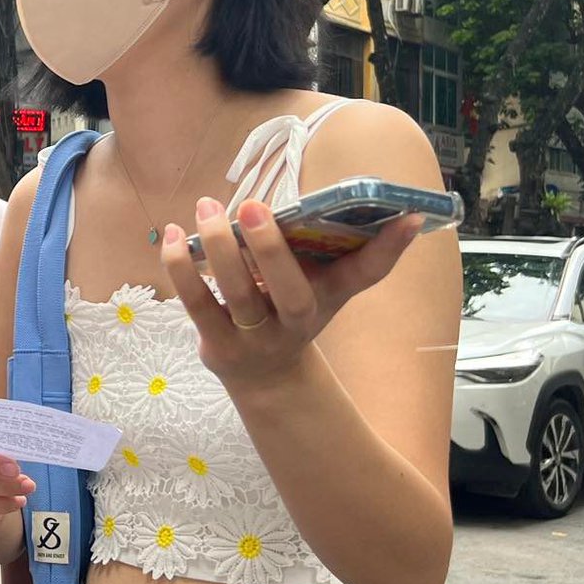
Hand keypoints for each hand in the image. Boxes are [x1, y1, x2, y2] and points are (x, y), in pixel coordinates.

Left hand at [161, 197, 422, 386]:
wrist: (267, 377)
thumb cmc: (295, 311)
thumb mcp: (326, 286)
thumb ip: (347, 251)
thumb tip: (395, 211)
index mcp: (326, 299)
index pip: (363, 274)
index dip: (389, 248)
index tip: (409, 215)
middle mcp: (296, 322)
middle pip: (290, 290)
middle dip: (272, 249)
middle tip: (255, 205)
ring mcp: (256, 338)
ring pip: (236, 295)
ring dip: (218, 248)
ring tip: (208, 207)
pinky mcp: (217, 346)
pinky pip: (197, 304)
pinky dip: (182, 267)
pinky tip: (174, 234)